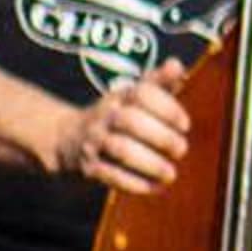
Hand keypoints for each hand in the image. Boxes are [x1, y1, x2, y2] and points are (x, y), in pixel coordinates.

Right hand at [53, 67, 193, 195]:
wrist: (66, 140)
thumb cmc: (116, 116)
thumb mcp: (133, 96)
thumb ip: (158, 83)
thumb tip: (176, 64)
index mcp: (120, 97)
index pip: (142, 93)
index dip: (167, 108)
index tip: (185, 125)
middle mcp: (106, 116)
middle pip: (131, 121)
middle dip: (162, 137)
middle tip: (181, 149)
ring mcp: (95, 142)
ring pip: (121, 150)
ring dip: (151, 163)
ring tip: (171, 173)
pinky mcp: (88, 167)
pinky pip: (110, 175)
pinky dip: (135, 183)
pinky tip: (155, 187)